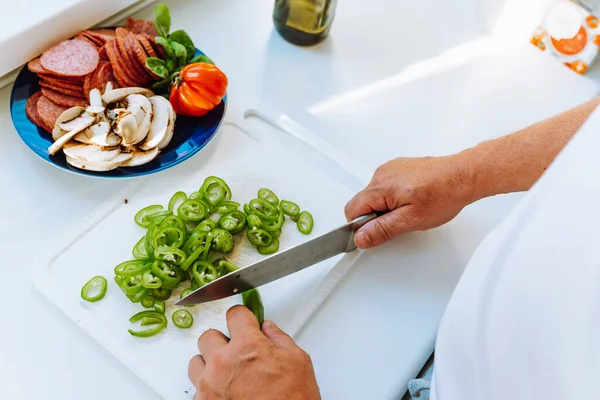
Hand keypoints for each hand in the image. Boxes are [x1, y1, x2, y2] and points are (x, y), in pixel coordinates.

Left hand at [188, 305, 320, 399]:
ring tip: (227, 373)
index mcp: (247, 346)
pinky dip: (208, 387)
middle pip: (209, 336)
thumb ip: (280, 339)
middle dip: (223, 341)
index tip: (243, 322)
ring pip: (196, 362)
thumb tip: (269, 329)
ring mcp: (209, 385)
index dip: (241, 318)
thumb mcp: (298, 362)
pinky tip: (224, 391)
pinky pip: (196, 388)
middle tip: (236, 351)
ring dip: (209, 364)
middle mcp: (223, 362)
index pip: (234, 315)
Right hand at [345, 155, 471, 248]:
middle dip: (377, 216)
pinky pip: (387, 186)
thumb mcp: (410, 221)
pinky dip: (396, 196)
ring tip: (411, 209)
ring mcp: (391, 169)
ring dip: (388, 206)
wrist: (463, 176)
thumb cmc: (443, 194)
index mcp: (380, 187)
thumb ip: (381, 229)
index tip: (375, 232)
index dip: (361, 226)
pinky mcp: (400, 167)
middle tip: (401, 220)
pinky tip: (414, 199)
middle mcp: (381, 174)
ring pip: (376, 195)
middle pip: (364, 203)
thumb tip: (360, 237)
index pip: (352, 210)